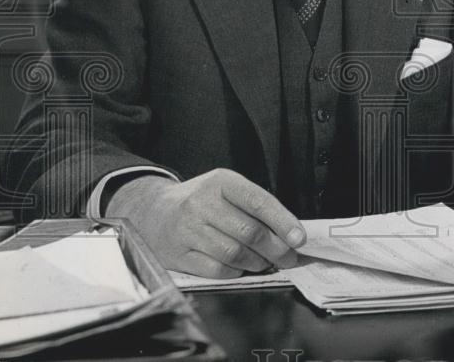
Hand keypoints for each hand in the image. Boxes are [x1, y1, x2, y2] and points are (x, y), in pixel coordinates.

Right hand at [105, 168, 305, 277]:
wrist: (153, 212)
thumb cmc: (202, 201)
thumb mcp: (226, 189)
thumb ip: (255, 206)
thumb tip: (289, 233)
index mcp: (221, 182)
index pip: (258, 201)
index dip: (283, 221)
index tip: (299, 238)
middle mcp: (202, 204)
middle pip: (249, 232)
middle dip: (276, 249)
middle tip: (290, 258)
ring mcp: (188, 230)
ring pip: (235, 254)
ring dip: (258, 262)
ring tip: (267, 263)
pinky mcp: (178, 255)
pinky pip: (216, 270)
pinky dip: (236, 272)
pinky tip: (242, 268)